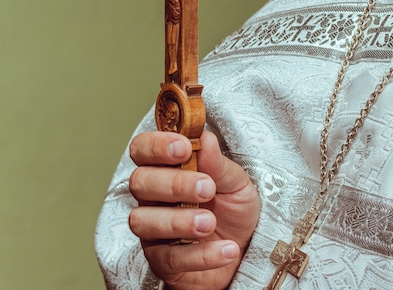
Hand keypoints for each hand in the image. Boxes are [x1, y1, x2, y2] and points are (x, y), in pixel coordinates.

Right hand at [129, 130, 259, 289]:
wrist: (245, 248)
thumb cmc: (233, 209)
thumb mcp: (236, 183)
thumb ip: (219, 165)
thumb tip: (205, 138)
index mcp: (166, 169)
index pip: (143, 149)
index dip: (156, 146)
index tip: (184, 147)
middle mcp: (152, 198)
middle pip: (139, 182)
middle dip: (173, 184)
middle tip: (207, 188)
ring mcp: (153, 230)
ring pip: (144, 221)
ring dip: (179, 221)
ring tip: (210, 222)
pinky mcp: (162, 261)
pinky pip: (170, 258)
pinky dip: (202, 254)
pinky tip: (227, 249)